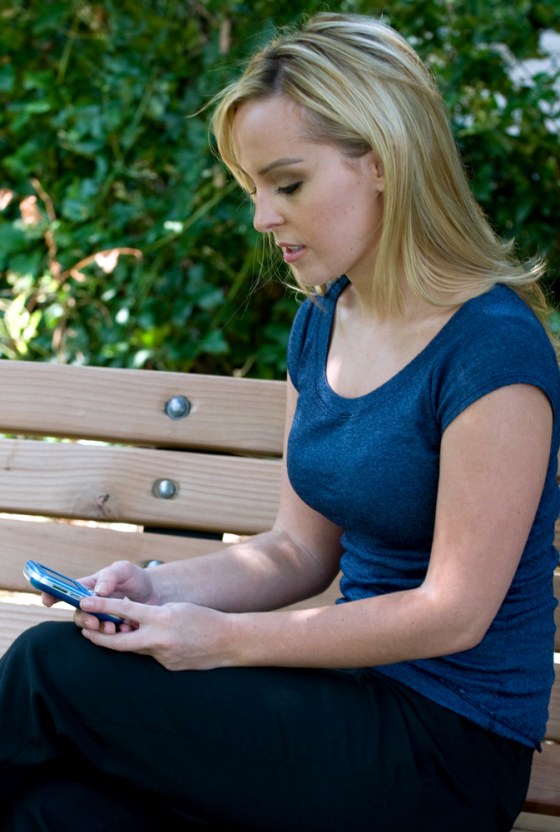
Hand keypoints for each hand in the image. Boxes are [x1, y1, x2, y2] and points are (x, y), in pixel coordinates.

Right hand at [38, 560, 155, 633]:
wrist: (156, 594)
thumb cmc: (135, 578)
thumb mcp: (124, 570)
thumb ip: (110, 577)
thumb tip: (98, 592)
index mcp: (89, 587)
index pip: (66, 590)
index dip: (53, 595)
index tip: (47, 601)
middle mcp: (91, 604)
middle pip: (78, 614)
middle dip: (85, 620)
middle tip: (95, 623)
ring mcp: (102, 618)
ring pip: (92, 628)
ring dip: (101, 630)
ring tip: (115, 628)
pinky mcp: (113, 629)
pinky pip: (108, 637)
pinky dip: (116, 635)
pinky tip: (127, 629)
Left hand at [78, 595, 232, 670]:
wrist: (228, 641)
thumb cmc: (204, 618)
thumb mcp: (176, 607)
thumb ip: (153, 614)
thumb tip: (133, 621)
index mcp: (162, 618)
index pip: (125, 610)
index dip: (102, 606)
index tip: (84, 602)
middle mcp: (159, 639)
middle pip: (120, 642)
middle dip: (100, 637)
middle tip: (85, 630)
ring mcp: (163, 656)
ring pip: (136, 649)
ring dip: (127, 641)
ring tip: (119, 633)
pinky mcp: (168, 667)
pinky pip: (151, 656)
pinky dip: (150, 648)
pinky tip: (162, 643)